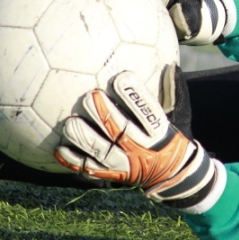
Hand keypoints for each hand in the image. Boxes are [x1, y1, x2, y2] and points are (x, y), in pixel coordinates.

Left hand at [54, 68, 216, 206]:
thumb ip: (172, 91)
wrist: (173, 175)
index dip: (135, 97)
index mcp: (161, 135)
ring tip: (70, 123)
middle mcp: (143, 151)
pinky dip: (74, 160)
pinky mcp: (114, 175)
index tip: (121, 78)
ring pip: (103, 152)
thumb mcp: (179, 115)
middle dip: (105, 114)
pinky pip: (91, 169)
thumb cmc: (172, 138)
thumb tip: (170, 64)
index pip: (149, 114)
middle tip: (89, 96)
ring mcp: (126, 165)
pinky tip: (59, 150)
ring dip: (85, 138)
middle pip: (122, 132)